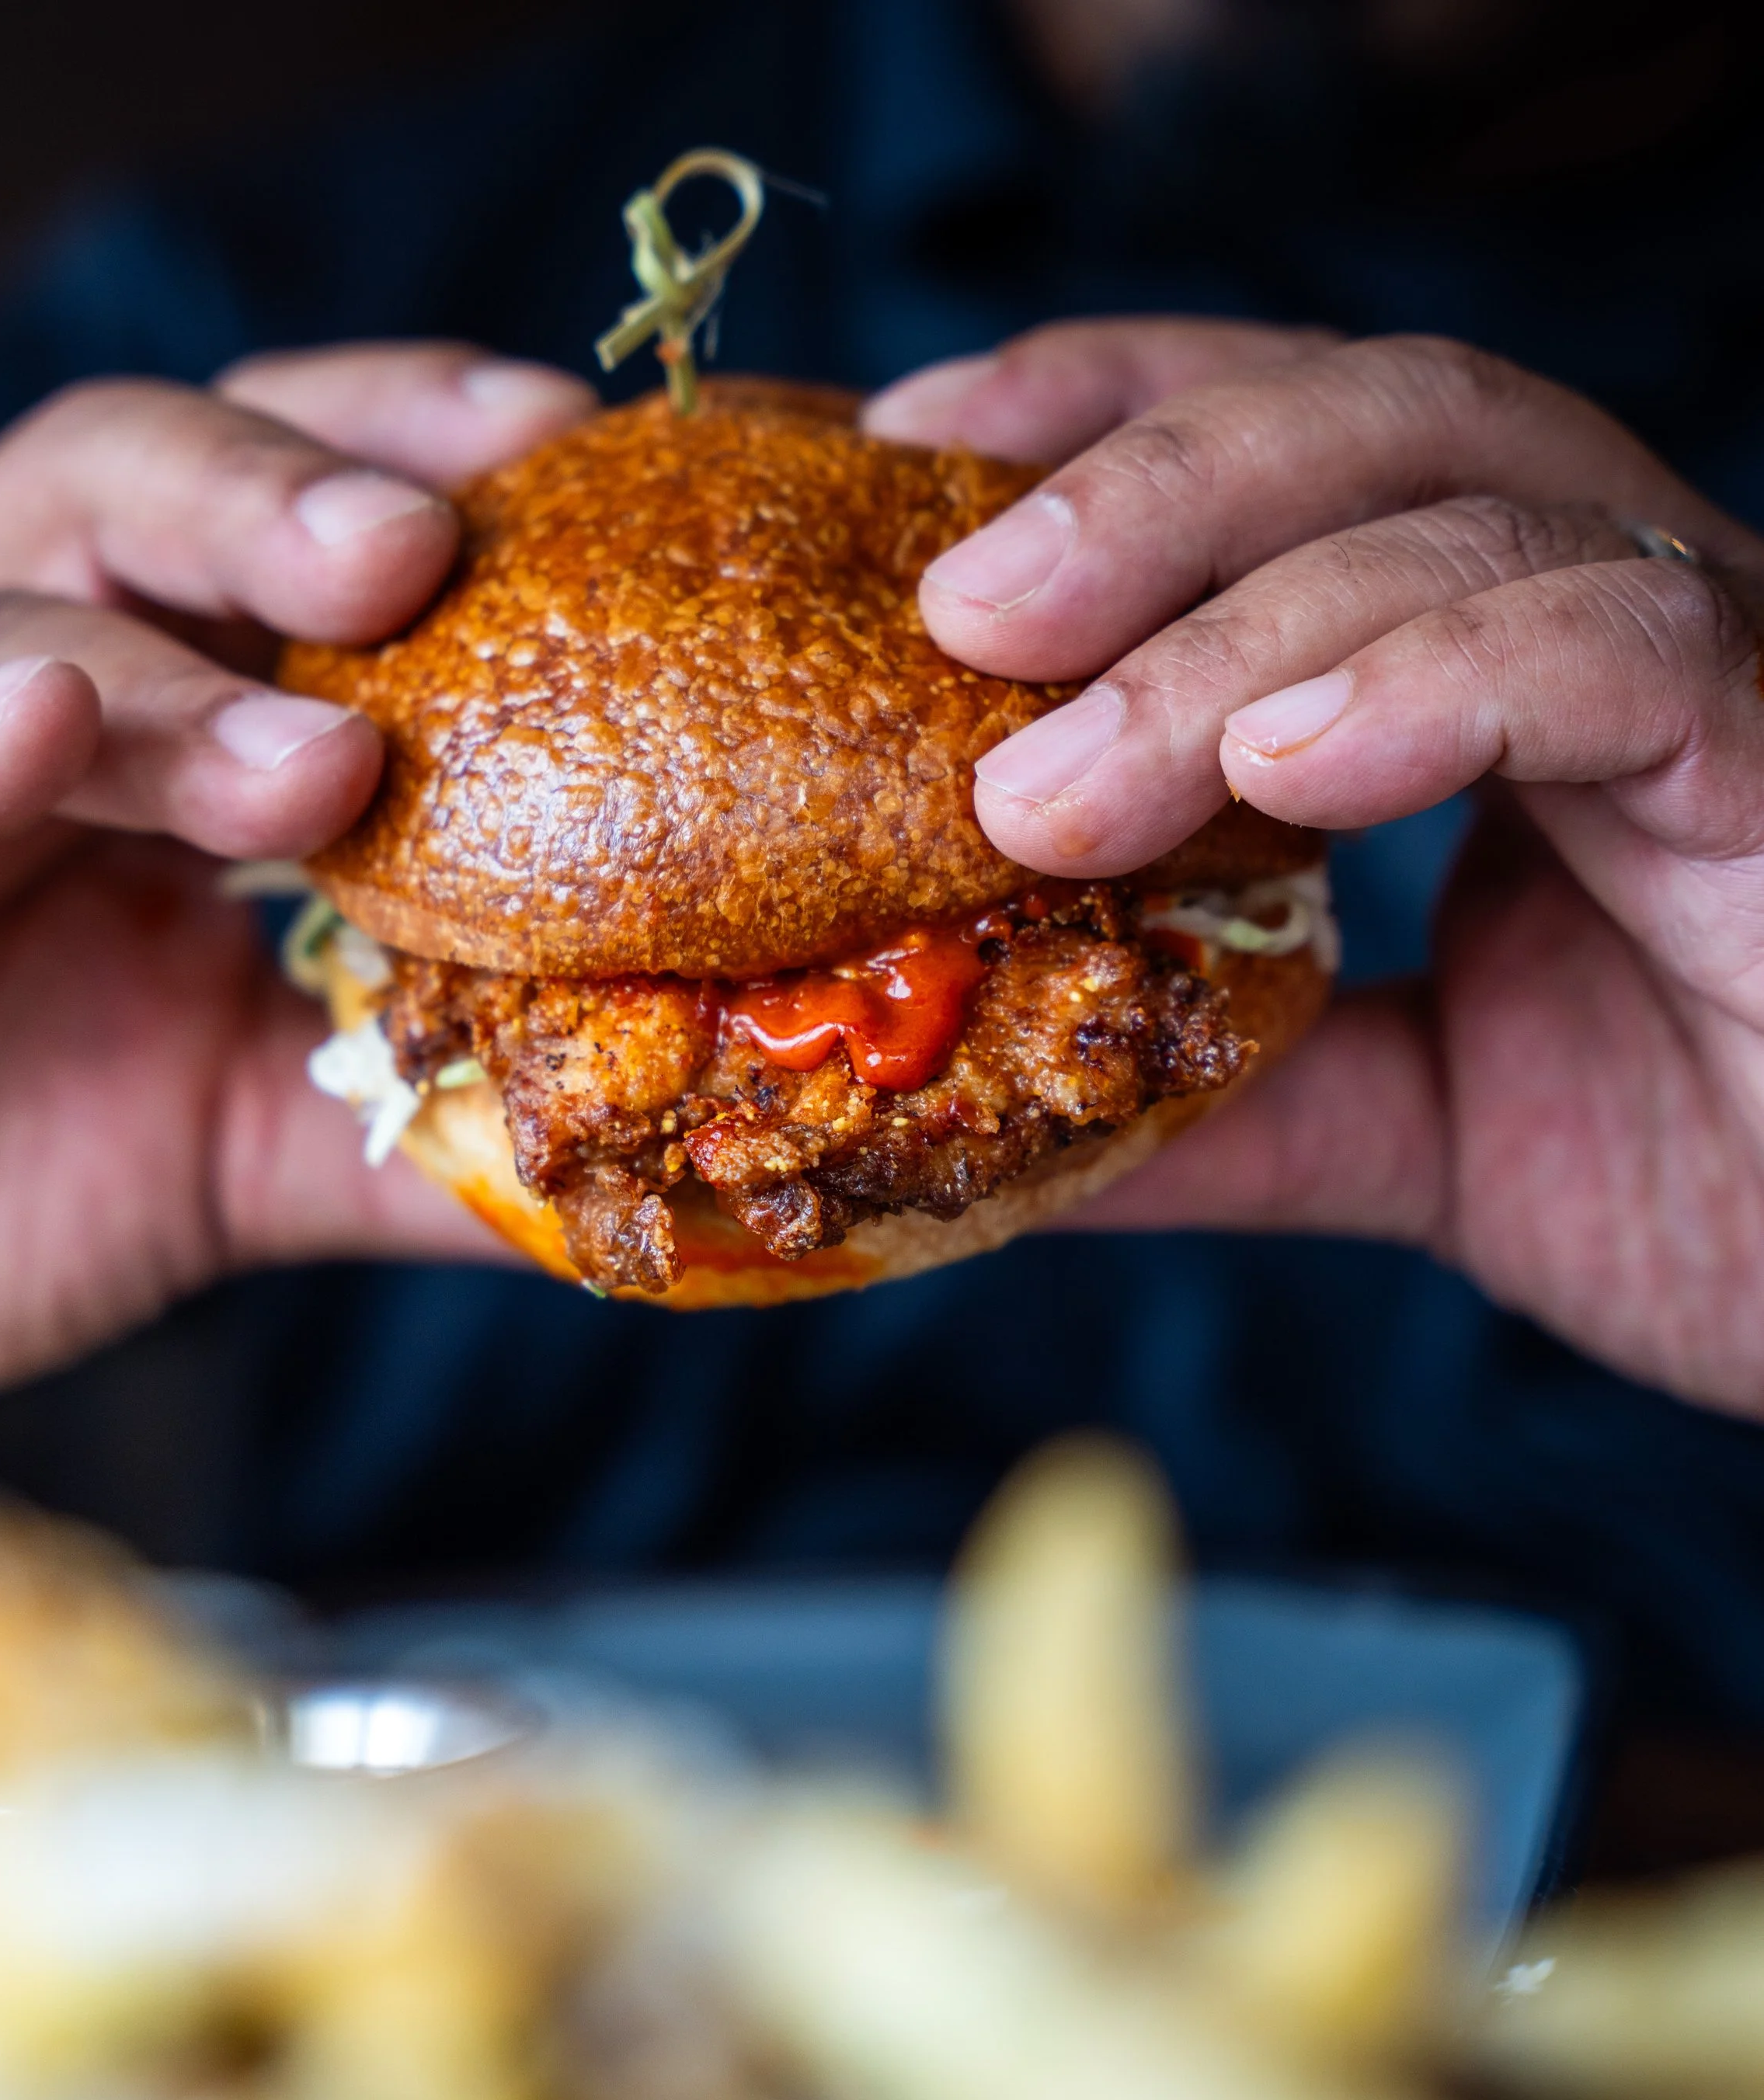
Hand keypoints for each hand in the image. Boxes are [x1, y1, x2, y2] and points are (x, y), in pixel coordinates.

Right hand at [0, 344, 593, 1405]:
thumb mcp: (248, 1147)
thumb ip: (418, 1129)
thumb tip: (637, 1152)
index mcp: (158, 713)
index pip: (285, 523)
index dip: (416, 456)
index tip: (572, 449)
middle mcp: (23, 668)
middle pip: (147, 481)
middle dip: (296, 490)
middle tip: (432, 542)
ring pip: (7, 592)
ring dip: (172, 666)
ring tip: (321, 756)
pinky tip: (35, 728)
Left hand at [871, 325, 1763, 1416]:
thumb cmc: (1705, 1186)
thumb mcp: (1397, 1128)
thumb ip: (1219, 1094)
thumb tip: (982, 1105)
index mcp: (1502, 665)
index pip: (1300, 457)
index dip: (1106, 417)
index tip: (913, 453)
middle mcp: (1610, 618)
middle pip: (1371, 423)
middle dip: (1141, 489)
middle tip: (954, 609)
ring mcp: (1723, 670)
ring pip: (1478, 515)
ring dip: (1232, 635)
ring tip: (1052, 781)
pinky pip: (1632, 651)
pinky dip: (1441, 684)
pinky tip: (1289, 765)